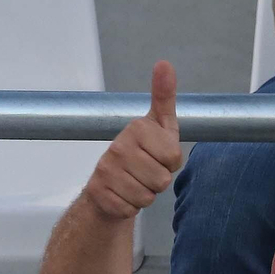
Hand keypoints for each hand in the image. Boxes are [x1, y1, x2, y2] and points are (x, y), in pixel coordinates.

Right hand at [82, 61, 182, 221]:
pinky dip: (131, 206)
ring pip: (148, 197)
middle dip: (158, 180)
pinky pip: (132, 209)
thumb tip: (165, 65)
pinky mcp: (100, 194)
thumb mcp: (159, 125)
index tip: (157, 154)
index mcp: (136, 128)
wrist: (108, 183)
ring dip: (145, 194)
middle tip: (145, 170)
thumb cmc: (141, 151)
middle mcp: (118, 146)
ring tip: (134, 181)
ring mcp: (106, 170)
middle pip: (162, 180)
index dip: (170, 161)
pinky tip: (123, 194)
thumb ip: (164, 96)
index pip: (174, 157)